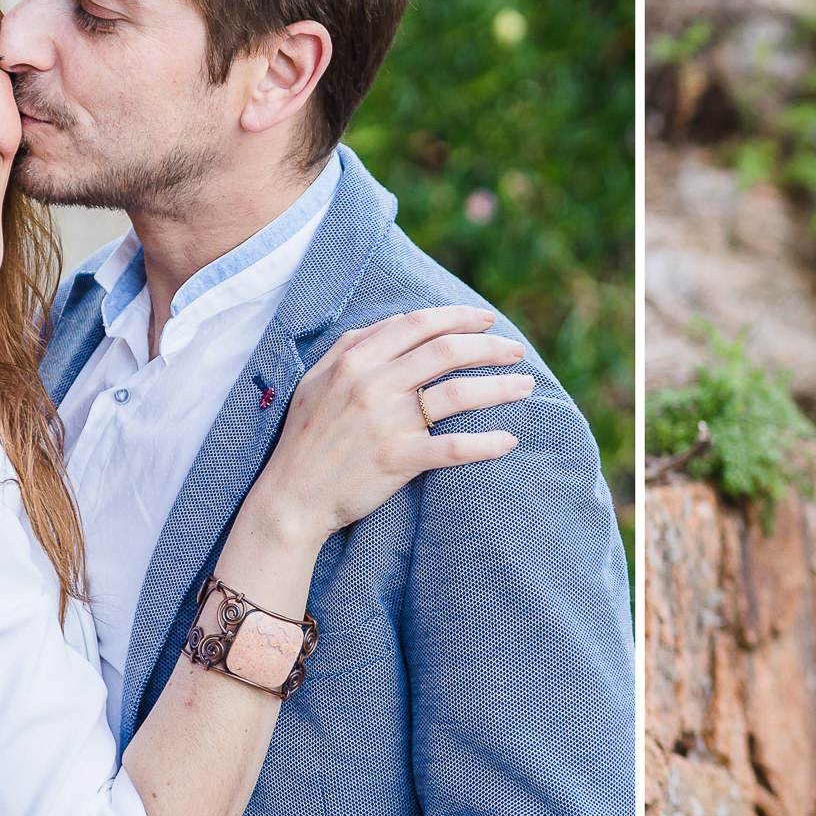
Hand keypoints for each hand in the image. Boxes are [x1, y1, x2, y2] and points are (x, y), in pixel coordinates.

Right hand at [257, 305, 531, 539]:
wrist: (290, 498)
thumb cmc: (305, 437)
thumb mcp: (317, 379)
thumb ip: (355, 343)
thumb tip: (400, 318)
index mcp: (354, 361)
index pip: (418, 325)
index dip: (458, 317)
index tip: (487, 320)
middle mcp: (373, 385)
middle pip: (446, 352)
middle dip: (489, 347)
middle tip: (517, 350)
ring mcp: (387, 423)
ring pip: (458, 394)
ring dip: (499, 387)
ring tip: (525, 386)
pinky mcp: (399, 460)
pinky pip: (453, 447)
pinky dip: (485, 444)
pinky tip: (508, 441)